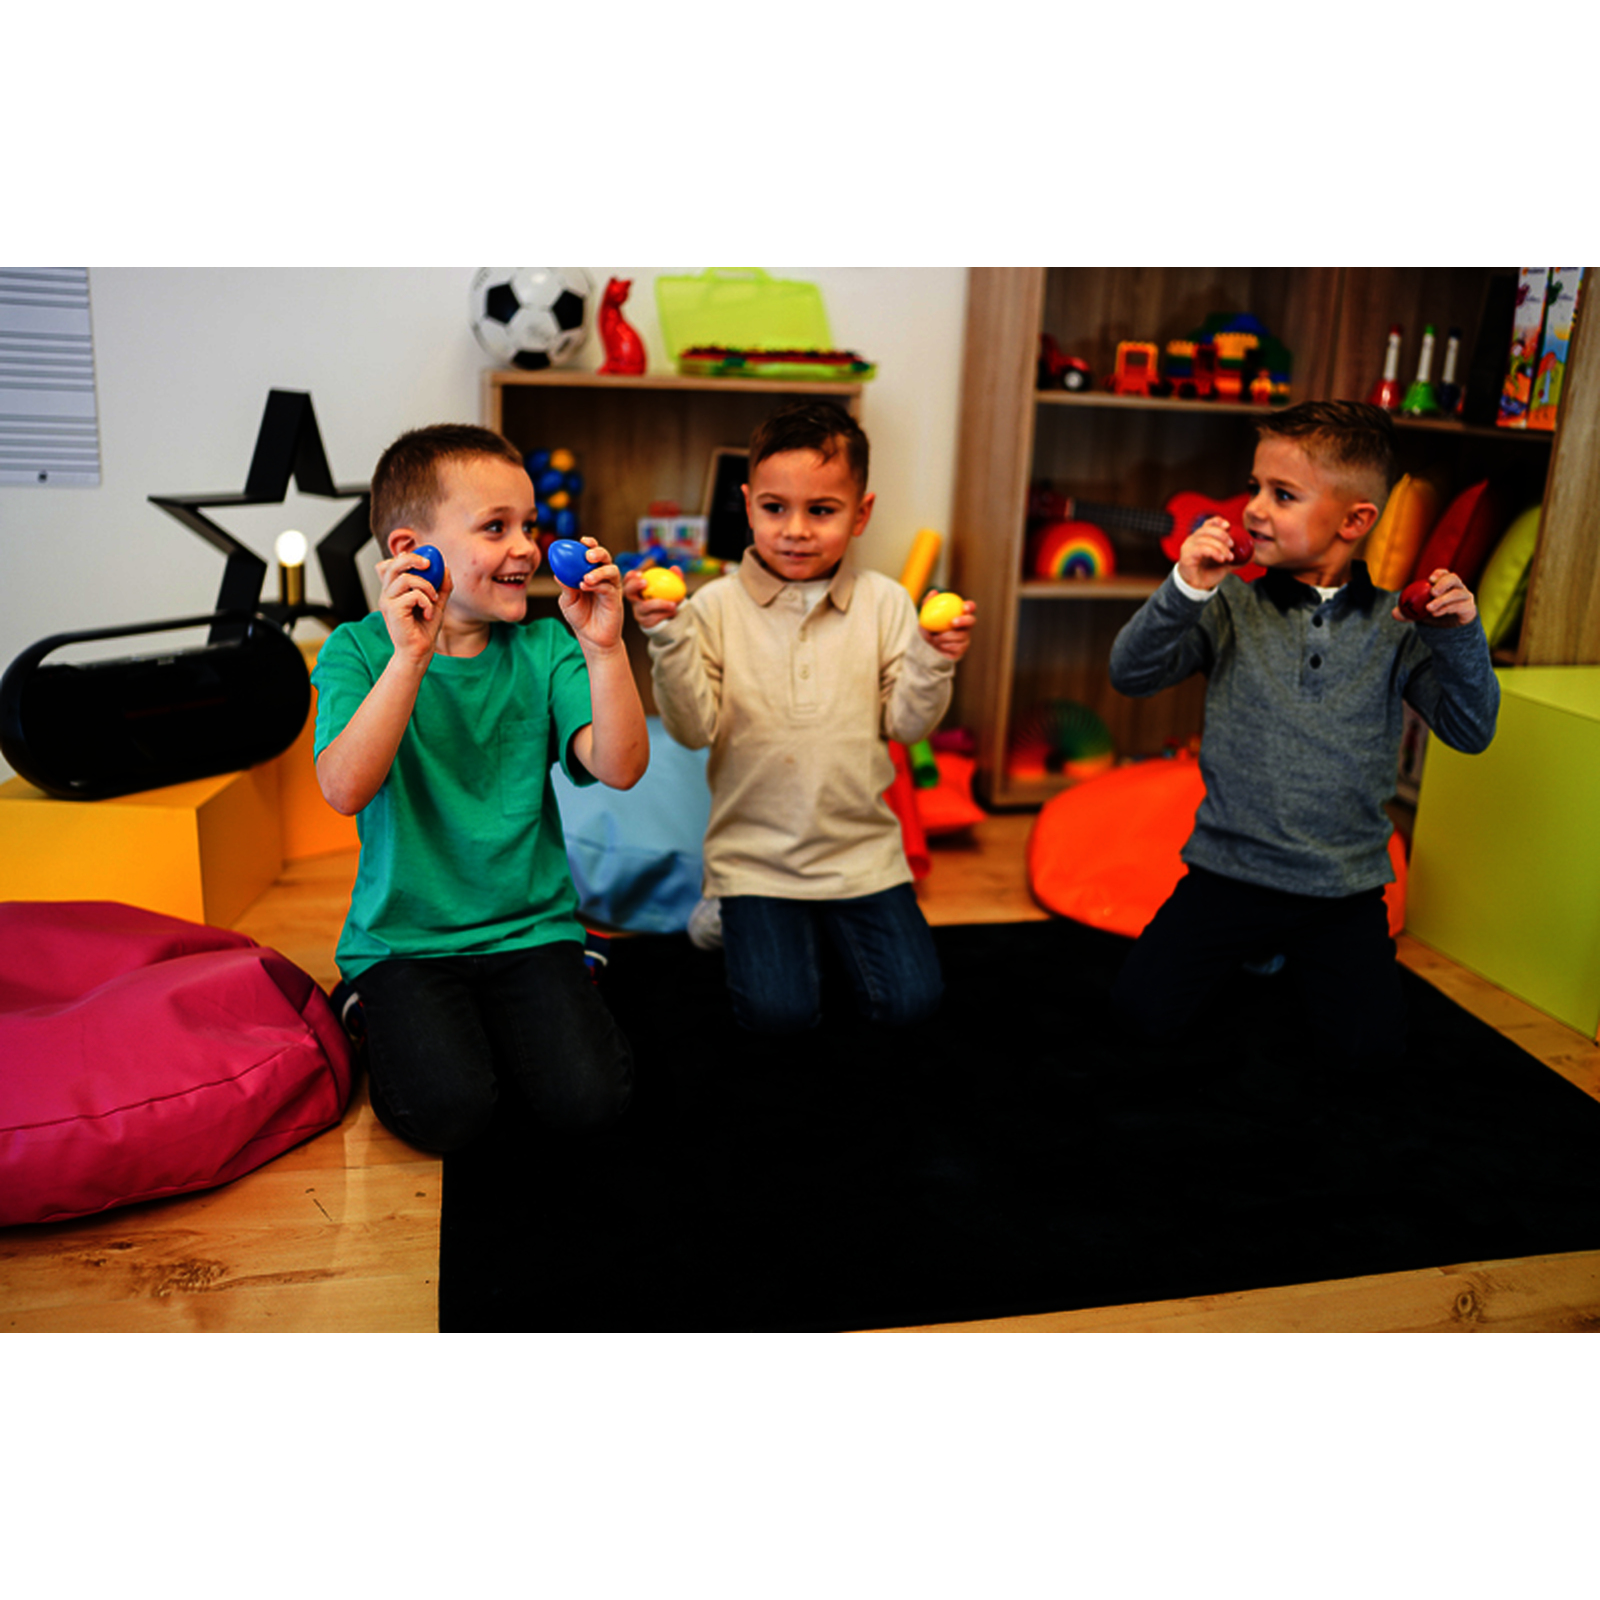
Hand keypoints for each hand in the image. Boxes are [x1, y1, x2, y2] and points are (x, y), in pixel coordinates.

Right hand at [376, 548, 450, 664]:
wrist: (419, 651)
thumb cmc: (424, 630)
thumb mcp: (436, 604)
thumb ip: (441, 587)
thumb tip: (446, 569)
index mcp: (394, 590)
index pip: (392, 565)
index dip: (406, 557)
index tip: (426, 561)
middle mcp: (387, 593)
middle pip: (392, 565)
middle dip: (412, 559)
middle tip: (429, 564)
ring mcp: (387, 601)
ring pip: (405, 579)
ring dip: (425, 586)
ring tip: (433, 600)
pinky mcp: (391, 610)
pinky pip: (412, 596)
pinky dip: (426, 602)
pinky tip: (428, 614)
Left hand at [557, 537, 626, 650]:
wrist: (591, 638)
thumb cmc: (580, 617)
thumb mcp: (567, 601)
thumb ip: (565, 586)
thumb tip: (557, 573)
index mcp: (591, 573)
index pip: (592, 555)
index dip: (590, 545)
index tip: (582, 540)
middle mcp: (603, 578)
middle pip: (606, 558)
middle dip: (598, 552)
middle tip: (587, 555)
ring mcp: (611, 588)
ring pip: (612, 570)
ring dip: (599, 571)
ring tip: (586, 578)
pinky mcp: (616, 599)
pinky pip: (609, 588)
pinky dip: (598, 585)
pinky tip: (586, 586)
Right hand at [624, 565, 683, 630]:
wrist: (674, 615)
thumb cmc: (671, 597)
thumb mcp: (674, 587)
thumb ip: (675, 578)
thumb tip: (675, 568)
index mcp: (638, 589)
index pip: (629, 581)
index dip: (630, 577)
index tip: (640, 573)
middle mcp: (635, 601)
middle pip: (628, 592)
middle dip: (634, 585)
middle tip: (645, 582)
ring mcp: (639, 613)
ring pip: (644, 607)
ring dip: (659, 604)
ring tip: (673, 604)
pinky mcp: (645, 623)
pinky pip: (654, 618)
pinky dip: (665, 613)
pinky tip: (673, 611)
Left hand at [921, 593, 975, 660]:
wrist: (923, 646)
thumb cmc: (927, 627)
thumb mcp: (925, 615)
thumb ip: (928, 603)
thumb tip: (934, 592)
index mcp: (960, 614)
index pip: (970, 607)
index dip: (970, 607)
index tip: (963, 607)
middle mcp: (966, 626)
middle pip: (971, 621)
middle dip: (964, 621)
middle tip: (952, 622)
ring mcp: (965, 639)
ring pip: (961, 636)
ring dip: (945, 637)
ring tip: (934, 638)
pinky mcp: (961, 650)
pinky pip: (956, 648)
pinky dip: (944, 646)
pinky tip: (938, 645)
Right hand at [1177, 516, 1243, 591]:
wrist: (1198, 586)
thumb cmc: (1209, 572)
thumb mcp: (1226, 563)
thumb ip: (1237, 557)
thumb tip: (1253, 555)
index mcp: (1202, 537)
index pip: (1208, 523)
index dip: (1218, 521)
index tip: (1228, 526)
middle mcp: (1194, 539)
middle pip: (1207, 529)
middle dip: (1222, 535)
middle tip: (1232, 545)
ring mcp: (1189, 546)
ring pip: (1205, 539)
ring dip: (1220, 547)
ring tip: (1228, 557)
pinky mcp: (1186, 555)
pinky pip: (1201, 549)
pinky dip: (1214, 552)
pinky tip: (1221, 559)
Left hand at [1394, 568, 1477, 628]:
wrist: (1450, 629)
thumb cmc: (1434, 614)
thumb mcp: (1419, 613)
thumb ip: (1407, 613)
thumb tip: (1395, 613)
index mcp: (1445, 583)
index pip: (1444, 573)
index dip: (1438, 573)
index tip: (1430, 579)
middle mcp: (1457, 587)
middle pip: (1454, 578)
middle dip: (1443, 583)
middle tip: (1432, 592)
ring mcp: (1465, 596)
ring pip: (1457, 593)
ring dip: (1442, 600)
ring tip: (1430, 608)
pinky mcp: (1469, 607)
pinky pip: (1460, 606)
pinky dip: (1448, 609)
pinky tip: (1437, 613)